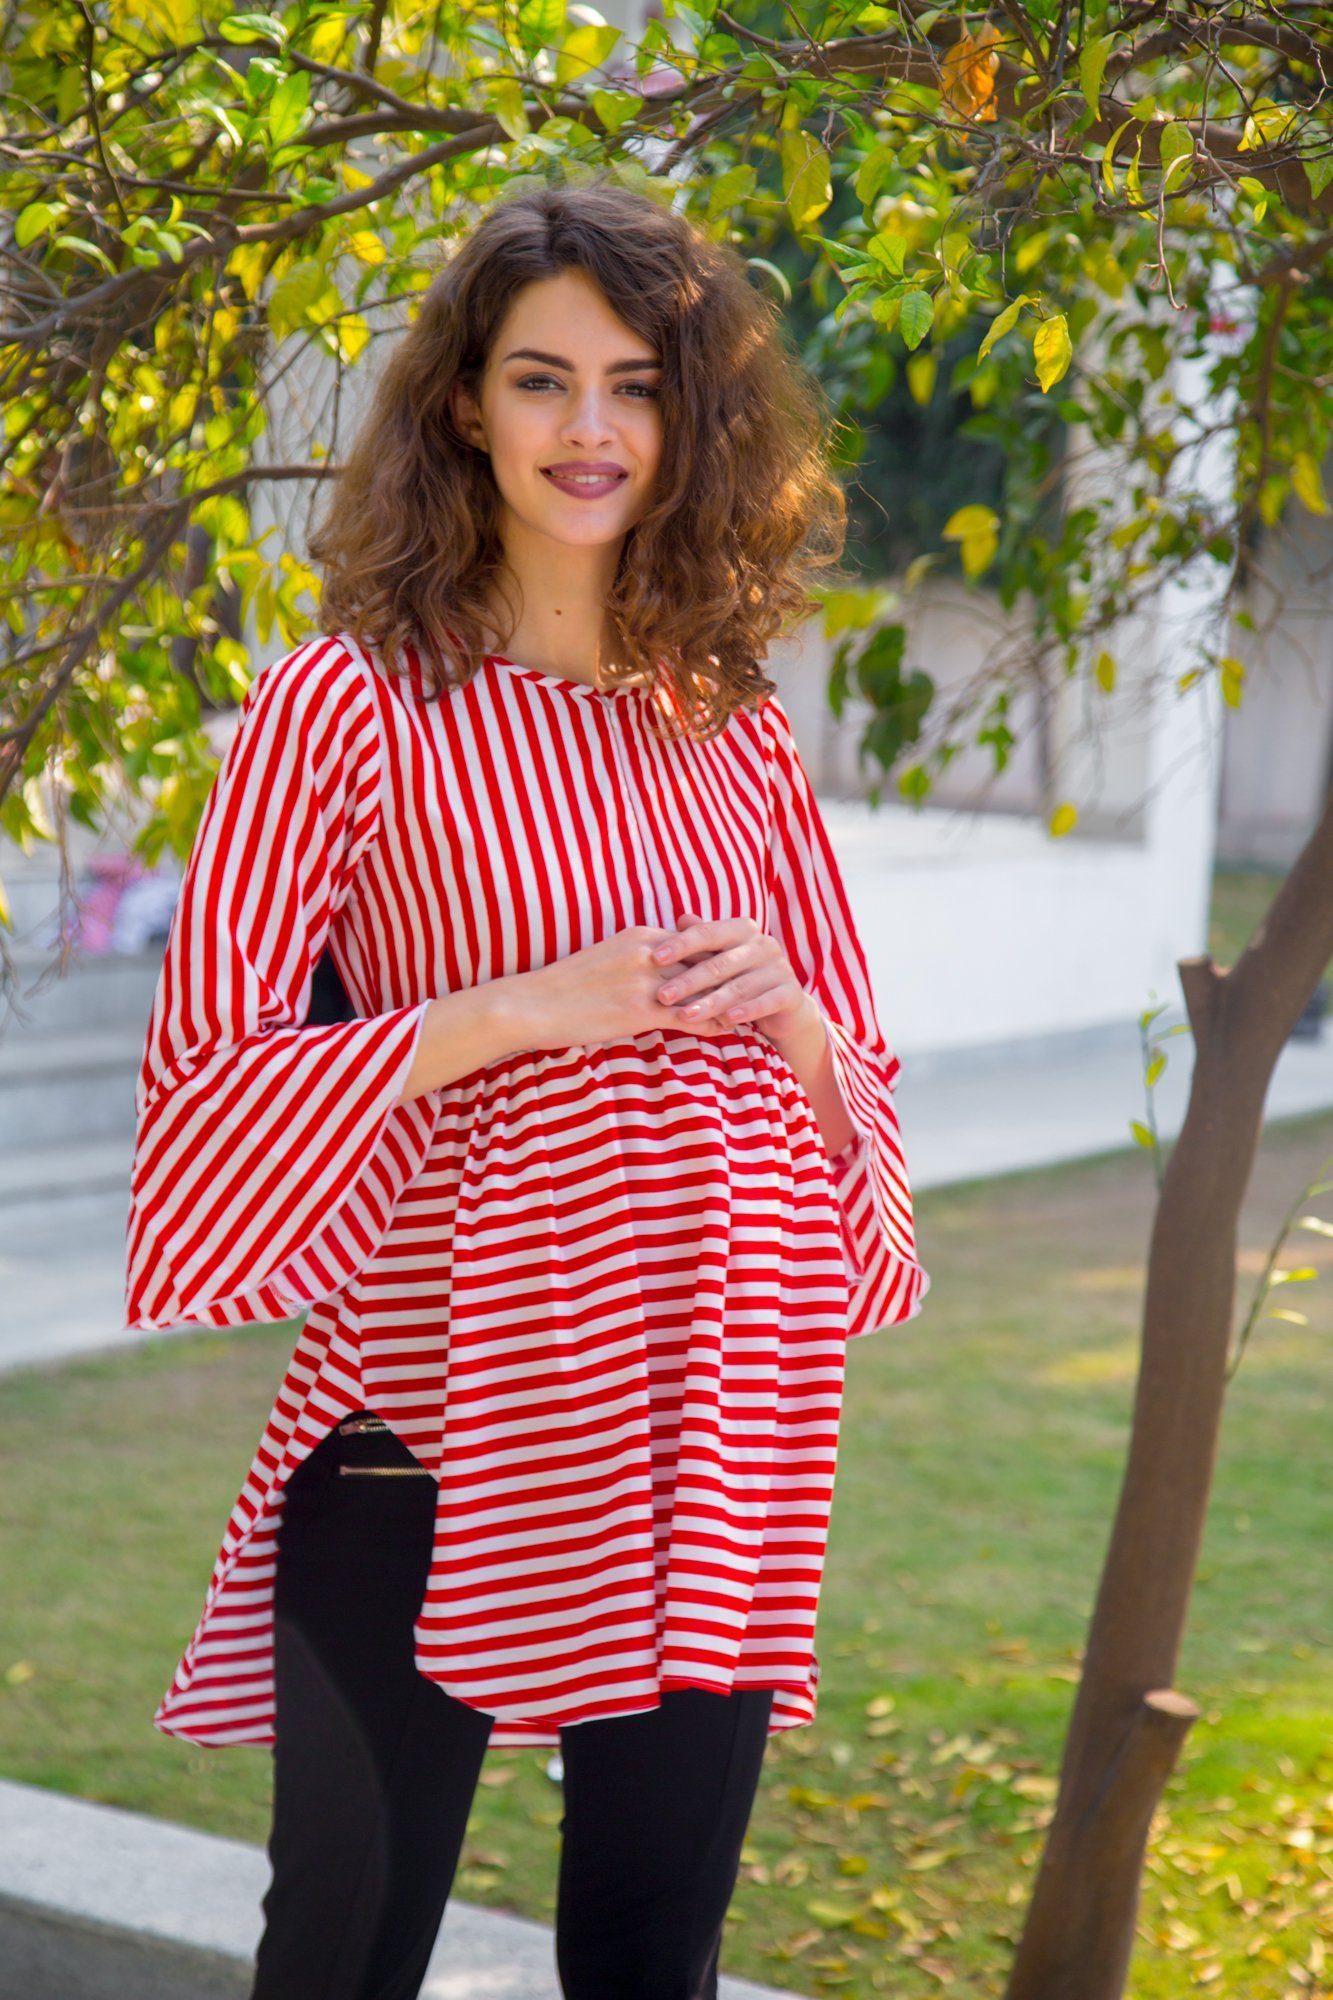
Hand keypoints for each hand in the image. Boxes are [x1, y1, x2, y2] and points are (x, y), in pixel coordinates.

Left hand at [647, 910, 816, 1046]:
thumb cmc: (741, 977)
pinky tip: (728, 1021)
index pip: (707, 932)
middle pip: (720, 963)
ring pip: (739, 986)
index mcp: (742, 929)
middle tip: (663, 995)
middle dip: (688, 980)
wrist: (784, 1005)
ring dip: (711, 1002)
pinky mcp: (790, 993)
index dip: (681, 944)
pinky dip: (747, 1011)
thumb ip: (702, 940)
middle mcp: (763, 944)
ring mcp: (779, 968)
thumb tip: (681, 918)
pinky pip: (766, 1002)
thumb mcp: (721, 957)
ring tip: (686, 1015)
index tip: (654, 957)